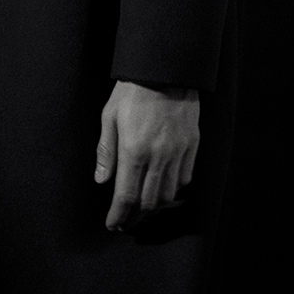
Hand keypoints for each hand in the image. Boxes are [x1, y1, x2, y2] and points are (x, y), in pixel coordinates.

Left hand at [95, 80, 199, 230]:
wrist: (165, 69)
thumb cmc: (133, 90)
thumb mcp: (109, 116)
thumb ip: (106, 151)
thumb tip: (101, 180)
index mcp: (134, 149)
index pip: (126, 196)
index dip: (119, 215)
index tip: (113, 224)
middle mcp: (158, 155)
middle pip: (149, 201)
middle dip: (135, 217)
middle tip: (126, 221)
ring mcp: (178, 152)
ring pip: (169, 195)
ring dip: (155, 207)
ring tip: (143, 209)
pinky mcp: (191, 145)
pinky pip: (185, 178)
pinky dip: (173, 190)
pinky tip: (163, 188)